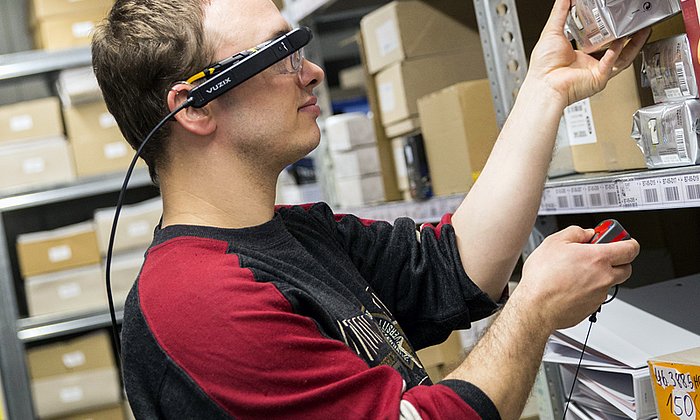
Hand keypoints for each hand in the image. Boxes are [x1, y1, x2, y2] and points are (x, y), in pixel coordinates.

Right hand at [516, 226, 639, 329]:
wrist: (536, 307)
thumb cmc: (543, 278)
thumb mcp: (554, 242)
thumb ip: (575, 232)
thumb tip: (585, 233)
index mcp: (598, 258)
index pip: (631, 248)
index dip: (628, 242)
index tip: (621, 240)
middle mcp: (604, 277)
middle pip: (626, 267)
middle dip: (617, 260)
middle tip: (600, 256)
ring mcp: (599, 294)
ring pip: (609, 282)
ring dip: (600, 276)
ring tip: (576, 272)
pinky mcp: (592, 307)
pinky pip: (596, 295)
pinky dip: (588, 290)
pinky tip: (570, 286)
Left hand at [527, 0, 650, 105]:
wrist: (543, 85)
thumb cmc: (543, 67)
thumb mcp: (552, 32)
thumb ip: (560, 13)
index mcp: (579, 55)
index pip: (600, 41)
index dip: (609, 30)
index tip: (614, 18)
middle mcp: (589, 65)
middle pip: (616, 50)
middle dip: (629, 38)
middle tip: (635, 25)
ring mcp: (595, 72)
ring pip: (622, 58)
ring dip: (633, 45)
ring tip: (641, 31)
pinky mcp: (599, 79)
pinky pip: (613, 64)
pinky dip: (617, 52)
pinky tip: (621, 41)